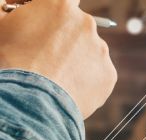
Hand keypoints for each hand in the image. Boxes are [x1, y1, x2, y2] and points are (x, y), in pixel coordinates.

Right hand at [0, 0, 116, 117]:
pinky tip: (68, 88)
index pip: (66, 0)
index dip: (57, 13)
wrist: (32, 98)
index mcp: (60, 5)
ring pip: (90, 52)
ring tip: (56, 76)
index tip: (51, 23)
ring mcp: (101, 49)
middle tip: (48, 55)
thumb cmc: (11, 59)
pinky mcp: (109, 74)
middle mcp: (86, 23)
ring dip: (76, 60)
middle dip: (66, 39)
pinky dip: (86, 80)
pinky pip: (98, 75)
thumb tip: (22, 13)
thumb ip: (17, 13)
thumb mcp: (3, 26)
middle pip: (78, 28)